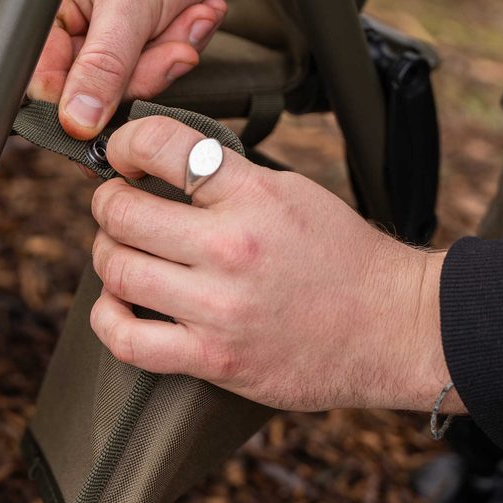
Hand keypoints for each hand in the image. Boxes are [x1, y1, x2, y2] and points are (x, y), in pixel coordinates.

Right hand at [27, 0, 228, 138]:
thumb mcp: (131, 2)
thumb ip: (105, 65)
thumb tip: (78, 119)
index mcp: (51, 13)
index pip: (45, 81)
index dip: (75, 103)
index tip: (109, 106)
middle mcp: (75, 33)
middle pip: (95, 91)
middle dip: (145, 68)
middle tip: (175, 44)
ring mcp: (109, 44)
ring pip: (133, 85)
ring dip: (171, 53)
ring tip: (190, 15)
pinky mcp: (140, 51)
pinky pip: (158, 73)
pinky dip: (183, 47)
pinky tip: (194, 15)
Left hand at [88, 116, 464, 413]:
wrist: (395, 328)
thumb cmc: (343, 257)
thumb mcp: (292, 191)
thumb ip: (227, 178)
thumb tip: (160, 163)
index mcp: (254, 195)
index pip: (161, 146)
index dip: (125, 143)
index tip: (121, 155)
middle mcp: (232, 248)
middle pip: (122, 213)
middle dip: (107, 203)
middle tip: (116, 206)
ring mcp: (220, 308)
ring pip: (117, 271)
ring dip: (107, 256)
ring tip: (121, 254)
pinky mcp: (216, 359)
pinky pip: (128, 341)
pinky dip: (107, 320)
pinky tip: (116, 306)